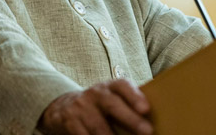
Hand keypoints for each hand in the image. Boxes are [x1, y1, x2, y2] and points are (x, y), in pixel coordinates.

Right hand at [38, 79, 152, 134]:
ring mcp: (80, 107)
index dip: (134, 96)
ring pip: (98, 127)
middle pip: (112, 104)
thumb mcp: (111, 100)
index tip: (146, 109)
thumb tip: (152, 123)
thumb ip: (128, 107)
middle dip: (130, 119)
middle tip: (147, 131)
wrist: (63, 107)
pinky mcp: (69, 122)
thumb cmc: (99, 107)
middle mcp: (95, 94)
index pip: (122, 86)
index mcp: (109, 87)